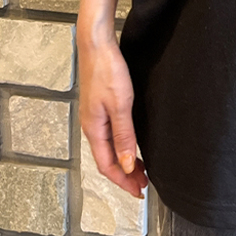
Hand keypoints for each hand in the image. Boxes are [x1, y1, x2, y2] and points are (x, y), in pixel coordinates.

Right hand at [78, 30, 148, 198]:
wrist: (97, 44)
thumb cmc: (107, 70)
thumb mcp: (120, 105)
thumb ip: (124, 135)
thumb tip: (126, 165)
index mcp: (94, 129)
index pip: (108, 166)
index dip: (123, 181)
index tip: (139, 191)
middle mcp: (91, 126)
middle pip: (107, 160)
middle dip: (125, 175)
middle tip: (143, 185)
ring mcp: (94, 116)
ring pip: (109, 148)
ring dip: (124, 161)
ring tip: (141, 170)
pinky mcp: (100, 106)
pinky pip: (110, 135)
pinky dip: (122, 146)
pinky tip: (131, 145)